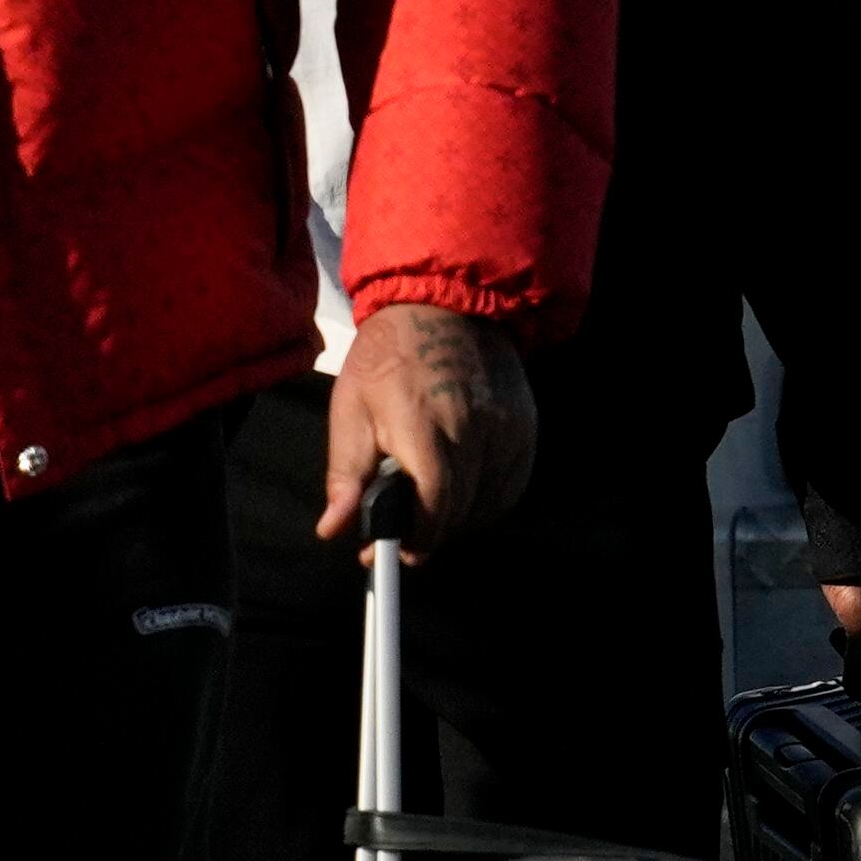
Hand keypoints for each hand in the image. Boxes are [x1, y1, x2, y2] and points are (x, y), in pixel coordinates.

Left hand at [318, 303, 536, 558]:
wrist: (444, 309)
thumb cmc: (388, 359)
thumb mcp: (350, 409)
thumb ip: (346, 474)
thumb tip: (334, 529)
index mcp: (423, 421)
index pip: (434, 499)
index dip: (417, 535)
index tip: (393, 552)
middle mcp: (474, 428)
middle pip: (460, 509)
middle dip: (429, 532)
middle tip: (400, 535)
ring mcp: (507, 430)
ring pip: (487, 504)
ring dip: (456, 518)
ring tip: (426, 506)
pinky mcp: (526, 430)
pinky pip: (509, 488)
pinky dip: (484, 502)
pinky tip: (459, 493)